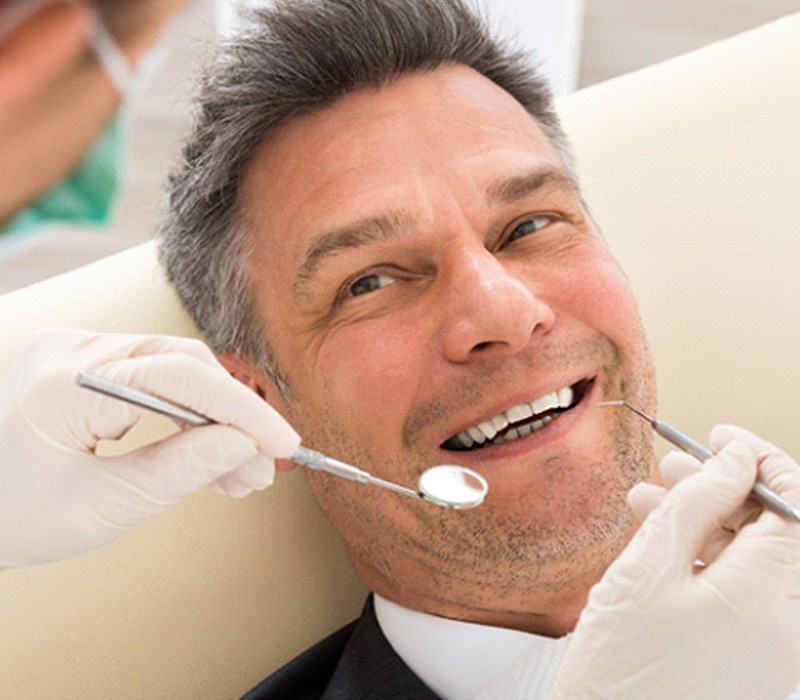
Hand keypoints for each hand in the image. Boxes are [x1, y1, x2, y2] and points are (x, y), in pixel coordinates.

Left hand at [0, 328, 299, 568]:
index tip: (283, 443)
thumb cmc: (10, 516)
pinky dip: (185, 416)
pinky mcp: (83, 365)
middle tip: (263, 467)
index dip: (243, 410)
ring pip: (175, 373)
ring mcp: (76, 352)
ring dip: (214, 421)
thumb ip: (178, 471)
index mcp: (65, 385)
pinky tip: (210, 453)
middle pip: (183, 366)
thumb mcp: (100, 507)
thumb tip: (243, 445)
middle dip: (233, 418)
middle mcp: (71, 351)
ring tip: (241, 473)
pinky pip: (153, 380)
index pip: (180, 378)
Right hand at [546, 427, 799, 699]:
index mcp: (771, 595)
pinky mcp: (761, 658)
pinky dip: (709, 559)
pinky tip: (661, 542)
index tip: (719, 439)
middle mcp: (792, 620)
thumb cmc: (622, 665)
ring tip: (650, 499)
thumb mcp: (648, 567)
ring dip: (710, 521)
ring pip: (759, 557)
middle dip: (726, 488)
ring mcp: (780, 643)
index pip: (794, 500)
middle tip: (673, 466)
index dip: (759, 458)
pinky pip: (748, 590)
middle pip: (778, 528)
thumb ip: (697, 502)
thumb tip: (735, 460)